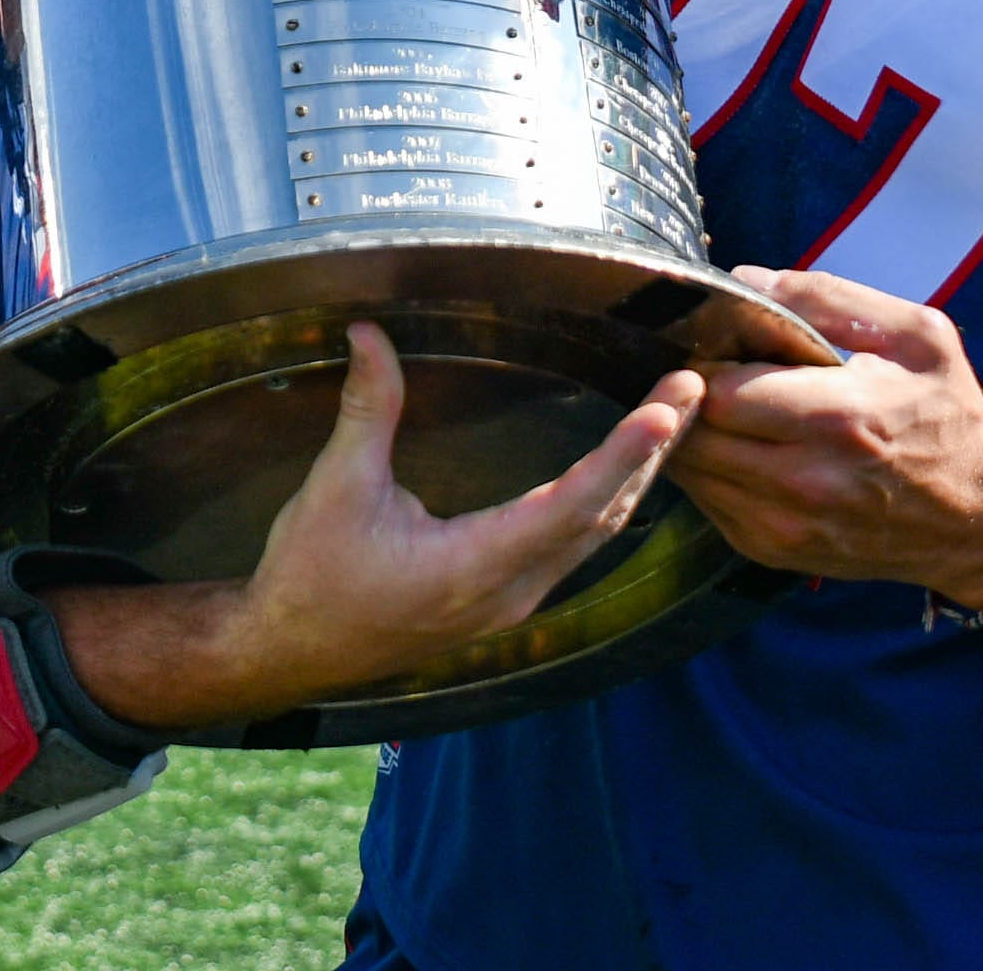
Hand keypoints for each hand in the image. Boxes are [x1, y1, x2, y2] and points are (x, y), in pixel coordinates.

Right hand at [51, 321, 699, 729]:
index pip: (571, 503)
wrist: (291, 650)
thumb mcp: (334, 488)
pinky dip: (610, 498)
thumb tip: (367, 332)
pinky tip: (623, 467)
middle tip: (690, 390)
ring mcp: (514, 600)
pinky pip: (578, 545)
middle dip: (653, 452)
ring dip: (638, 474)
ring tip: (672, 416)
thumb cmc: (311, 575)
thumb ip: (366, 410)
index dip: (623, 455)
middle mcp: (511, 589)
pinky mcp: (506, 598)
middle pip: (605, 516)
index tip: (665, 413)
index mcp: (476, 565)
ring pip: (598, 533)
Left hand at [665, 267, 982, 608]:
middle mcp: (805, 481)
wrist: (981, 520)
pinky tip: (738, 443)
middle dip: (686, 395)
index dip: (705, 359)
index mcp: (841, 418)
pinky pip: (706, 501)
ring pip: (690, 470)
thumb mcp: (918, 335)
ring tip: (718, 402)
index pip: (722, 391)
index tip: (714, 340)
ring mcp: (785, 526)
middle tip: (703, 367)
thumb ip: (828, 298)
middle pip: (693, 433)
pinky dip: (708, 468)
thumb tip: (745, 279)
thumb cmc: (948, 415)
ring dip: (689, 431)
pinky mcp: (774, 552)